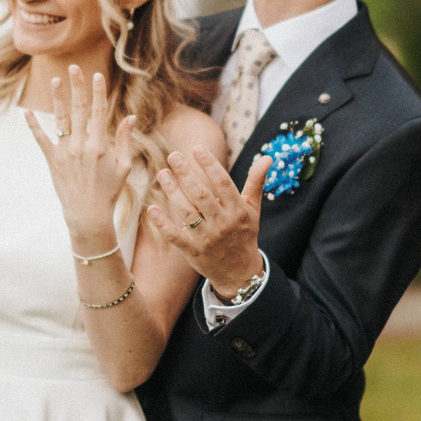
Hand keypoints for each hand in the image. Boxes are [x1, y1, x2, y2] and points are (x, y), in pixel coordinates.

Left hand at [23, 67, 135, 251]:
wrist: (88, 216)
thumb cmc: (109, 192)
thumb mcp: (124, 167)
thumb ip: (126, 141)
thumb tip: (131, 117)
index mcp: (101, 146)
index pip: (100, 112)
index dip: (98, 92)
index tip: (97, 75)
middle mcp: (82, 146)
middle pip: (79, 110)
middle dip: (77, 87)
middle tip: (74, 67)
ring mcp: (65, 153)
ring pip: (61, 120)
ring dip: (57, 99)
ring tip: (55, 80)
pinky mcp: (52, 161)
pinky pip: (41, 140)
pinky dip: (34, 126)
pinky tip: (26, 112)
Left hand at [153, 149, 271, 294]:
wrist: (239, 271)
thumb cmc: (244, 234)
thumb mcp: (253, 209)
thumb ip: (256, 182)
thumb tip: (267, 157)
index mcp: (237, 211)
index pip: (223, 183)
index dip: (210, 165)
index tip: (196, 148)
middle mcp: (223, 223)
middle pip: (202, 195)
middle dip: (186, 174)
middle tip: (173, 155)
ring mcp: (207, 238)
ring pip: (187, 212)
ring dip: (173, 192)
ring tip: (163, 174)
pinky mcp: (193, 251)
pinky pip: (175, 236)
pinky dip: (163, 224)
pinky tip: (152, 209)